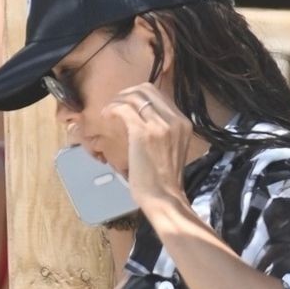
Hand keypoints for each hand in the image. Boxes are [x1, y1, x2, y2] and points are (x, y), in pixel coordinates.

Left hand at [103, 81, 193, 212]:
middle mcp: (174, 119)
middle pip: (146, 89)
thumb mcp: (171, 149)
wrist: (164, 198)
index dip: (138, 95)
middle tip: (115, 106)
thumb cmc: (164, 181)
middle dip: (126, 94)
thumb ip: (164, 132)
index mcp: (183, 122)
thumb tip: (144, 121)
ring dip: (117, 101)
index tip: (126, 105)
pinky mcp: (143, 133)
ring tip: (108, 112)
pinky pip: (124, 109)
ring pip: (134, 96)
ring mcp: (160, 125)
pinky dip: (112, 109)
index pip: (158, 94)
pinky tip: (106, 117)